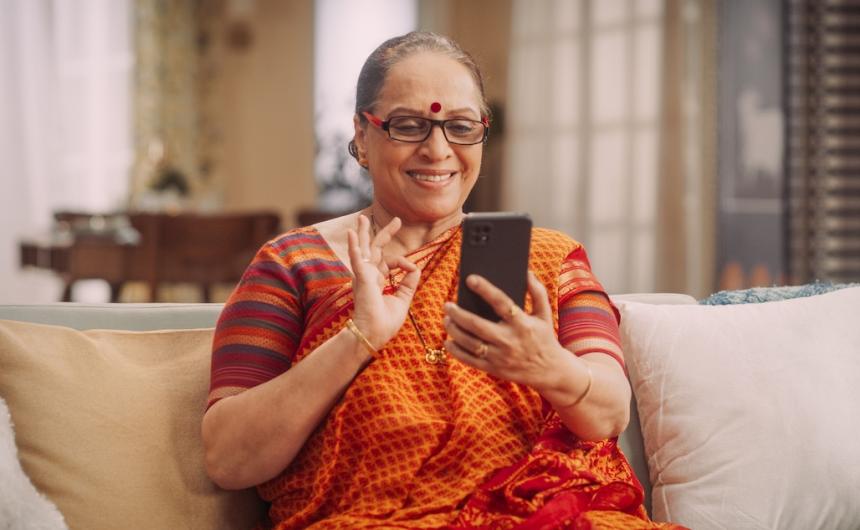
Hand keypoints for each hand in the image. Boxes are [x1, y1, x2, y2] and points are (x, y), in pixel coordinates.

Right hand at [348, 214, 419, 348]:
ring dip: (363, 233)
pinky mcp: (361, 278)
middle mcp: (368, 276)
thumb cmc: (383, 324)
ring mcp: (363, 276)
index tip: (411, 267)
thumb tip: (416, 267)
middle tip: (396, 220)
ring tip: (361, 219)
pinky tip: (352, 234)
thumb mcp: (402, 301)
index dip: (404, 262)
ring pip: (364, 249)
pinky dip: (354, 246)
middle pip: (376, 249)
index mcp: (376, 281)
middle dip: (385, 233)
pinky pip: (357, 258)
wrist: (372, 335)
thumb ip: (409, 284)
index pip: (390, 263)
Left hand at [443, 271, 567, 390]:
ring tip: (446, 319)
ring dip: (454, 330)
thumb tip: (526, 272)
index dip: (485, 289)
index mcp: (522, 324)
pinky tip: (448, 340)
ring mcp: (500, 357)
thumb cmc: (544, 337)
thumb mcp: (545, 314)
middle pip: (477, 325)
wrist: (550, 372)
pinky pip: (469, 360)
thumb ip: (537, 291)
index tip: (469, 278)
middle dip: (458, 314)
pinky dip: (456, 351)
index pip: (501, 303)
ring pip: (470, 343)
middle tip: (447, 304)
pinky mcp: (493, 369)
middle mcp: (509, 341)